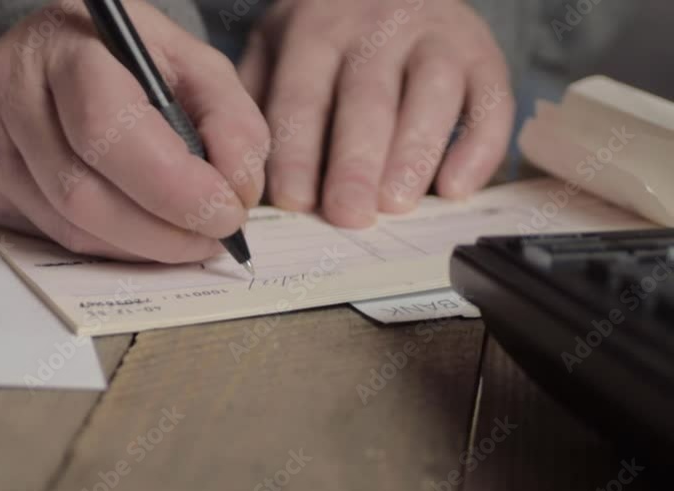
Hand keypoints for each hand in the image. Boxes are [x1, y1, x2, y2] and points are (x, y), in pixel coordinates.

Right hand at [0, 0, 269, 261]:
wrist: (59, 55)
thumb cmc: (130, 62)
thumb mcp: (194, 66)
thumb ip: (231, 120)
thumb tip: (239, 190)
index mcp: (67, 45)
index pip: (107, 129)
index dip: (172, 186)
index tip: (226, 213)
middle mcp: (10, 89)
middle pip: (81, 193)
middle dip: (160, 232)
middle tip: (212, 239)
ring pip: (67, 227)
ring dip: (138, 247)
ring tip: (184, 237)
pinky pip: (48, 239)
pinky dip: (106, 248)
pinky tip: (137, 231)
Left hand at [238, 0, 514, 226]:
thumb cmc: (324, 34)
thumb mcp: (275, 47)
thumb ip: (258, 99)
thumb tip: (248, 173)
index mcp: (317, 30)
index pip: (303, 96)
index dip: (298, 151)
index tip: (294, 202)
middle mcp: (380, 27)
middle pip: (368, 99)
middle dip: (355, 162)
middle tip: (348, 215)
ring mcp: (437, 37)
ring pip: (432, 94)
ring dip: (414, 154)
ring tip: (396, 205)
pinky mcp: (483, 54)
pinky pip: (492, 100)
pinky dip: (479, 147)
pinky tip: (456, 188)